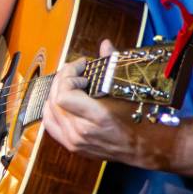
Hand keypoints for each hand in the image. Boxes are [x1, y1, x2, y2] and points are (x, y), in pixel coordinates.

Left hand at [38, 39, 140, 163]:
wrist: (144, 148)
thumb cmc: (140, 121)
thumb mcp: (127, 92)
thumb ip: (112, 65)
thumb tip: (105, 45)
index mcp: (97, 118)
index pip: (64, 95)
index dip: (68, 76)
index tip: (82, 67)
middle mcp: (80, 132)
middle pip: (54, 99)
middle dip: (63, 78)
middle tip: (77, 71)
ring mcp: (73, 141)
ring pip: (49, 110)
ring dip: (56, 91)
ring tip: (71, 83)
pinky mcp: (71, 146)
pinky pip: (50, 124)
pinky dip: (52, 108)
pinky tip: (62, 100)